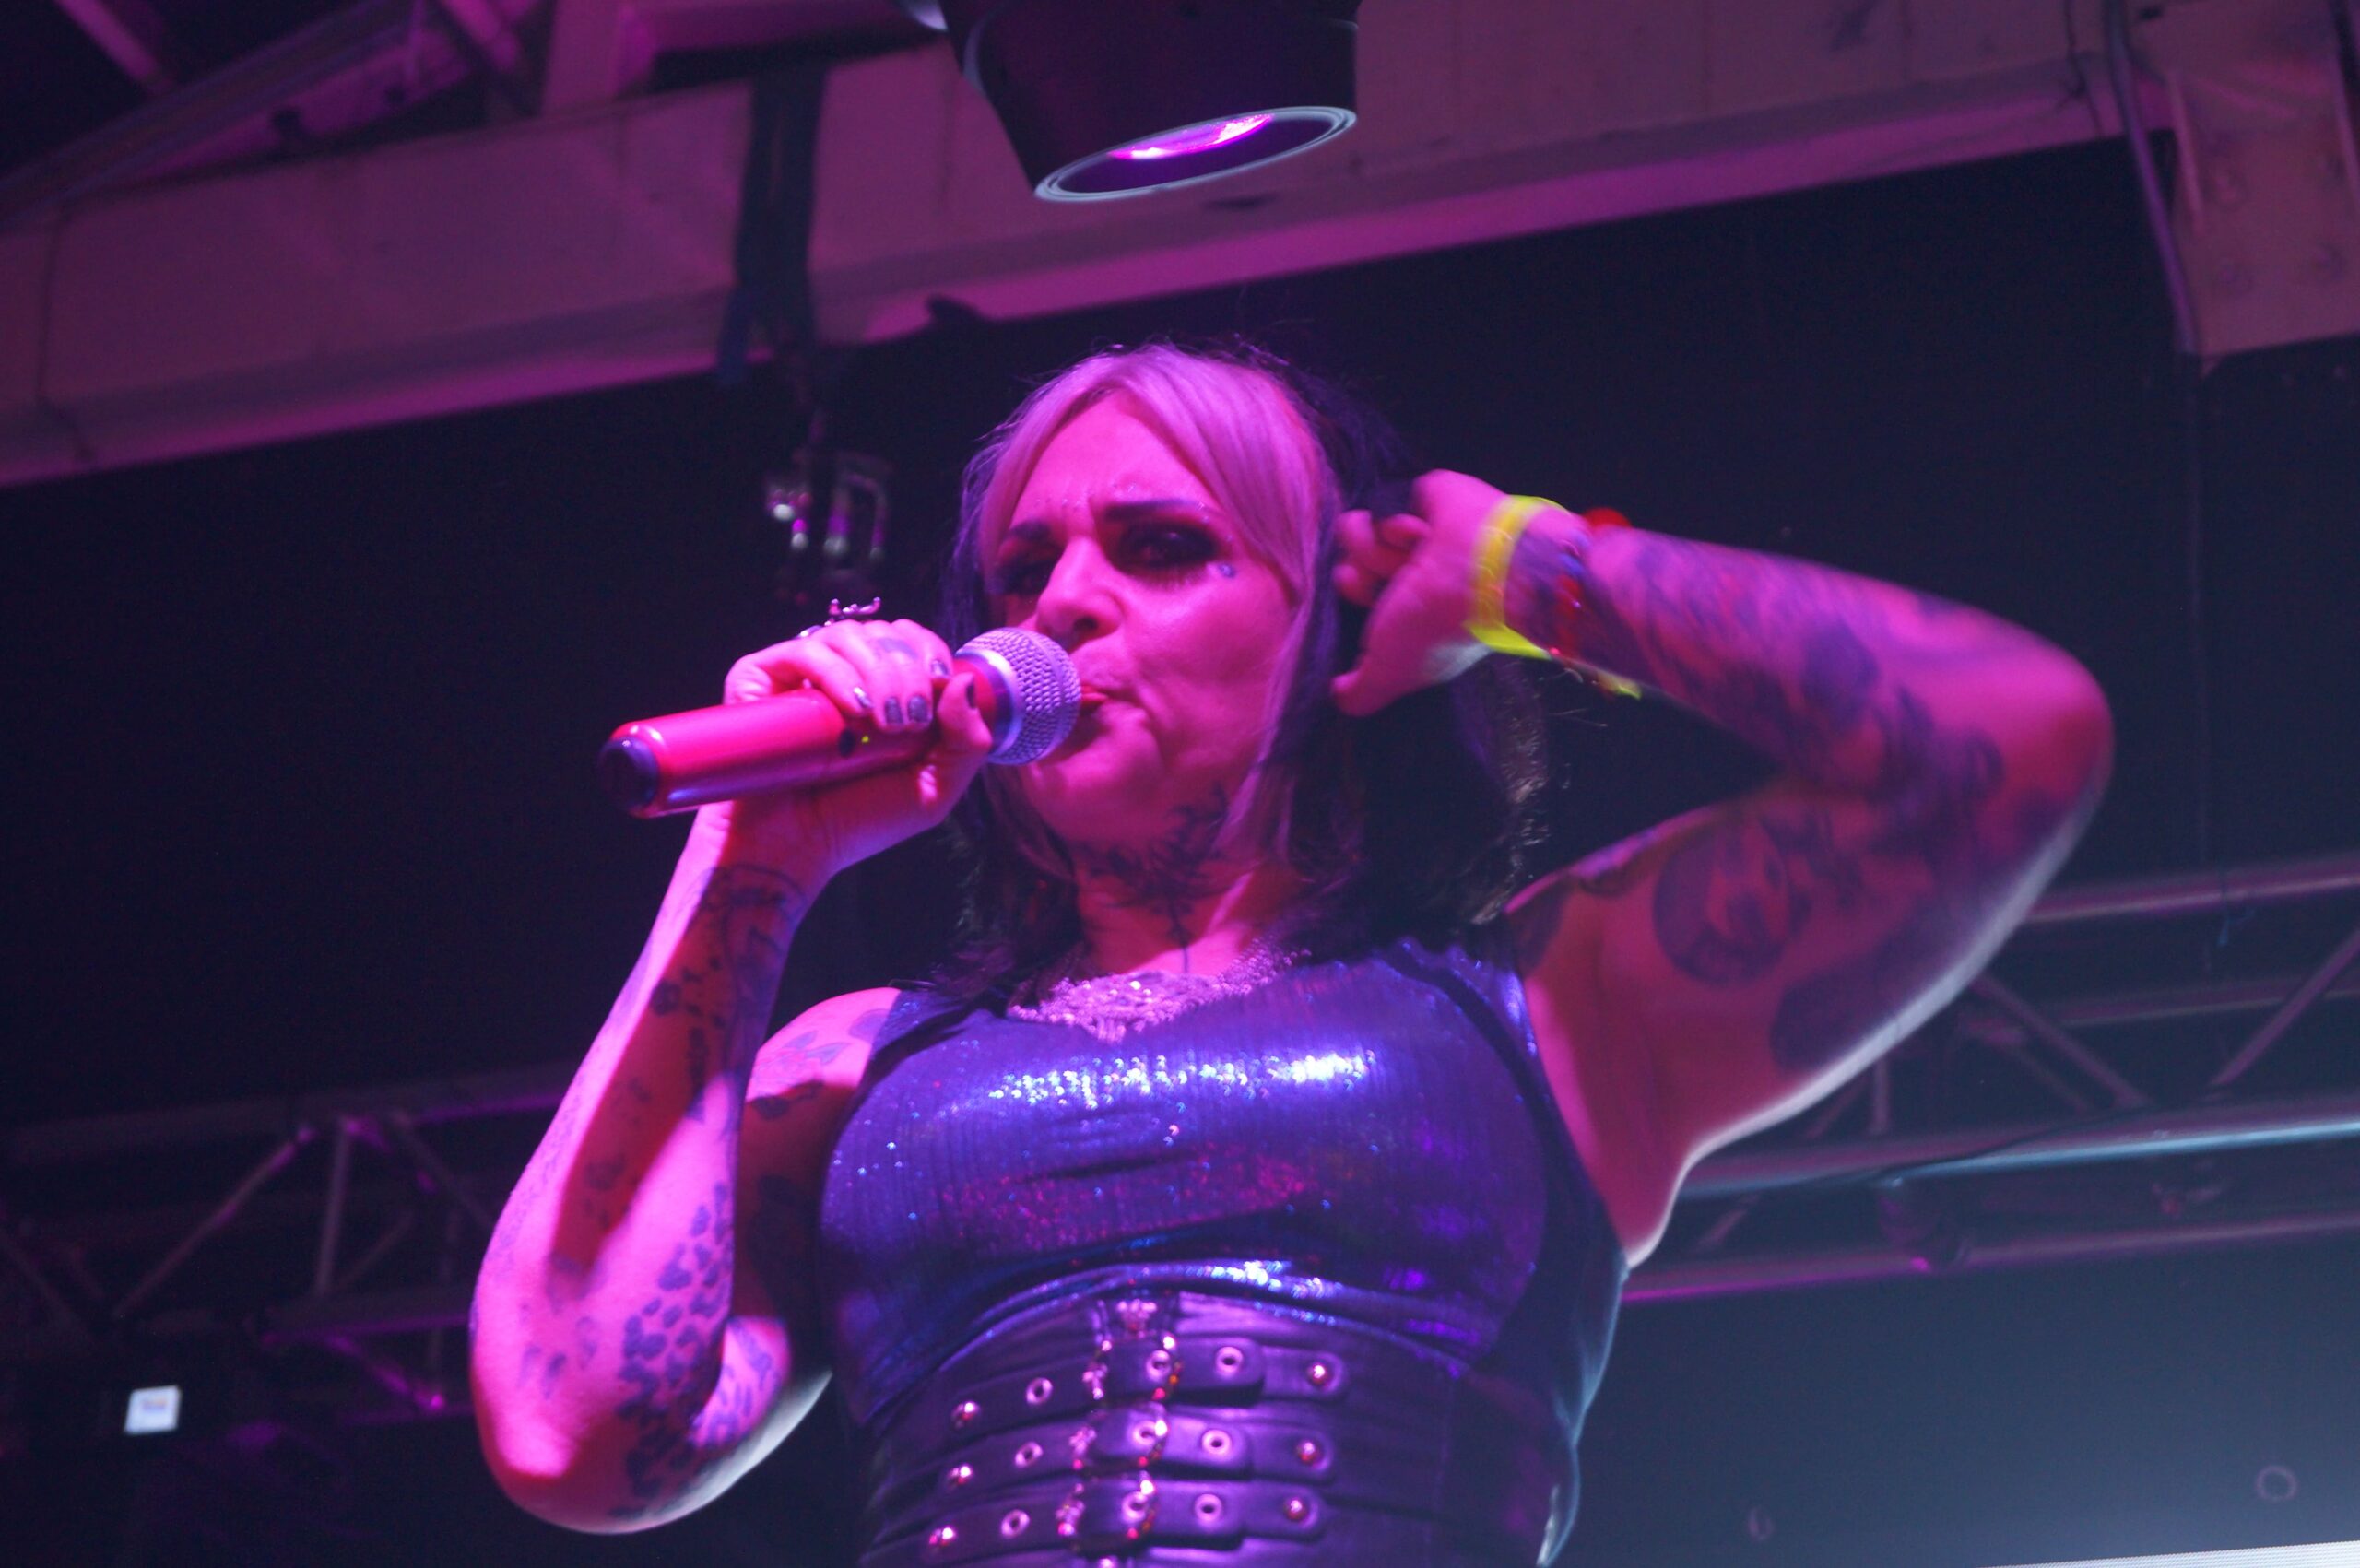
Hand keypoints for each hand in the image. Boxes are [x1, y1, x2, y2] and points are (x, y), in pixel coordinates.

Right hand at [690, 619, 995, 876]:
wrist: (796, 847)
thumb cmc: (859, 820)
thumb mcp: (933, 788)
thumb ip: (966, 742)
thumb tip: (965, 681)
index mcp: (881, 688)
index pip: (909, 639)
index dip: (928, 650)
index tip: (939, 683)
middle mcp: (841, 673)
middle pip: (882, 633)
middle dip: (906, 670)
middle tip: (907, 721)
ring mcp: (800, 674)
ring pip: (846, 636)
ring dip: (876, 671)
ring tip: (879, 721)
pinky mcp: (760, 678)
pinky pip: (802, 652)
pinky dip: (834, 672)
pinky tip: (850, 709)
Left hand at [1329, 470, 1506, 715]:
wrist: (1487, 577)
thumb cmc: (1440, 628)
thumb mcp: (1391, 674)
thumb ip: (1361, 693)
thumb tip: (1338, 694)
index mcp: (1405, 605)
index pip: (1351, 586)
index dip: (1354, 592)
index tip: (1376, 610)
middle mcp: (1406, 570)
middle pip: (1348, 557)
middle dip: (1365, 575)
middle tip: (1402, 584)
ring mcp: (1414, 532)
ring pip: (1355, 529)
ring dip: (1382, 551)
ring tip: (1418, 559)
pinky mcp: (1423, 496)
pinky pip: (1381, 501)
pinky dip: (1399, 523)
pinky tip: (1427, 535)